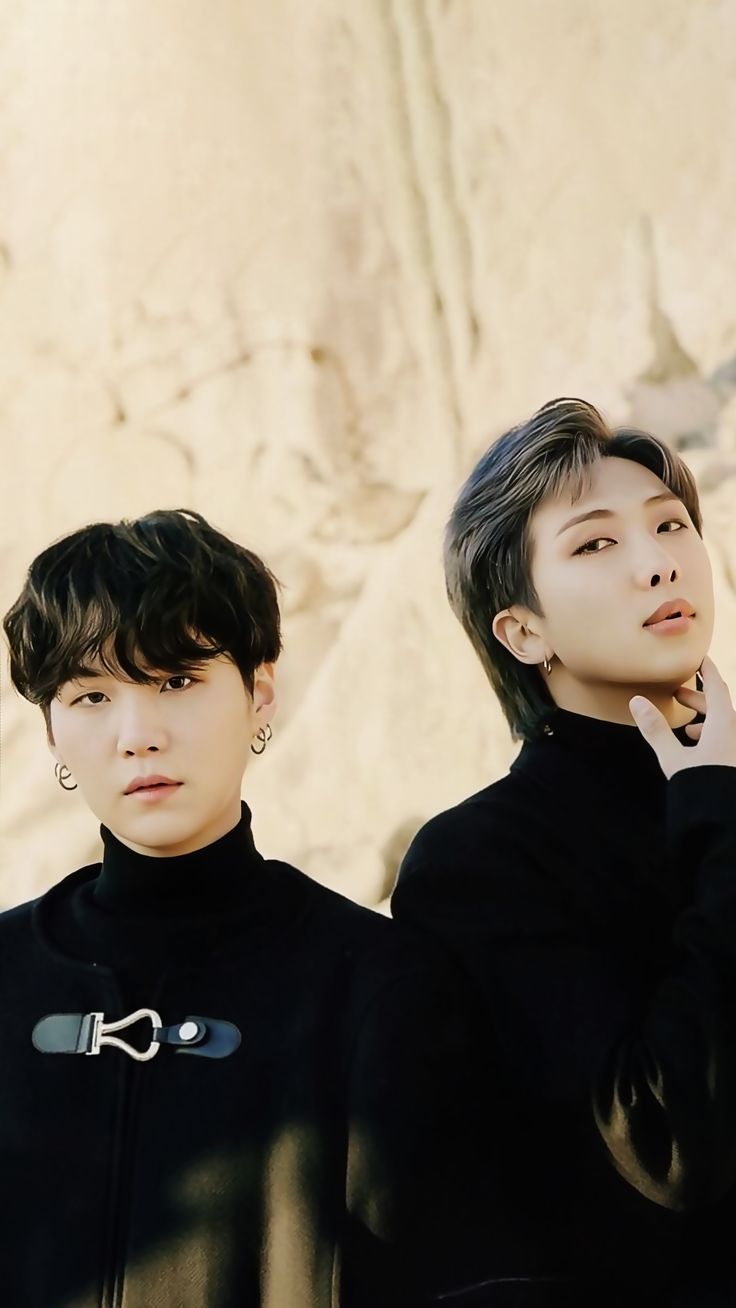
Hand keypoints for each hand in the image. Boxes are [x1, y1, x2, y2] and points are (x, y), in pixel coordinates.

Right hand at [629, 654, 735, 779]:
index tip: (700, 656)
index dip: (707, 669)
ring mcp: (735, 749)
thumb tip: (636, 701)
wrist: (723, 821)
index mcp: (725, 725)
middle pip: (720, 705)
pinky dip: (711, 736)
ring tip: (686, 724)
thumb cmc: (702, 788)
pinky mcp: (732, 762)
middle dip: (698, 698)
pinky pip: (725, 740)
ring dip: (705, 719)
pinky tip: (696, 746)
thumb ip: (655, 729)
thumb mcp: (673, 758)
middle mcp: (735, 734)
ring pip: (723, 724)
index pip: (717, 686)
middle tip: (678, 693)